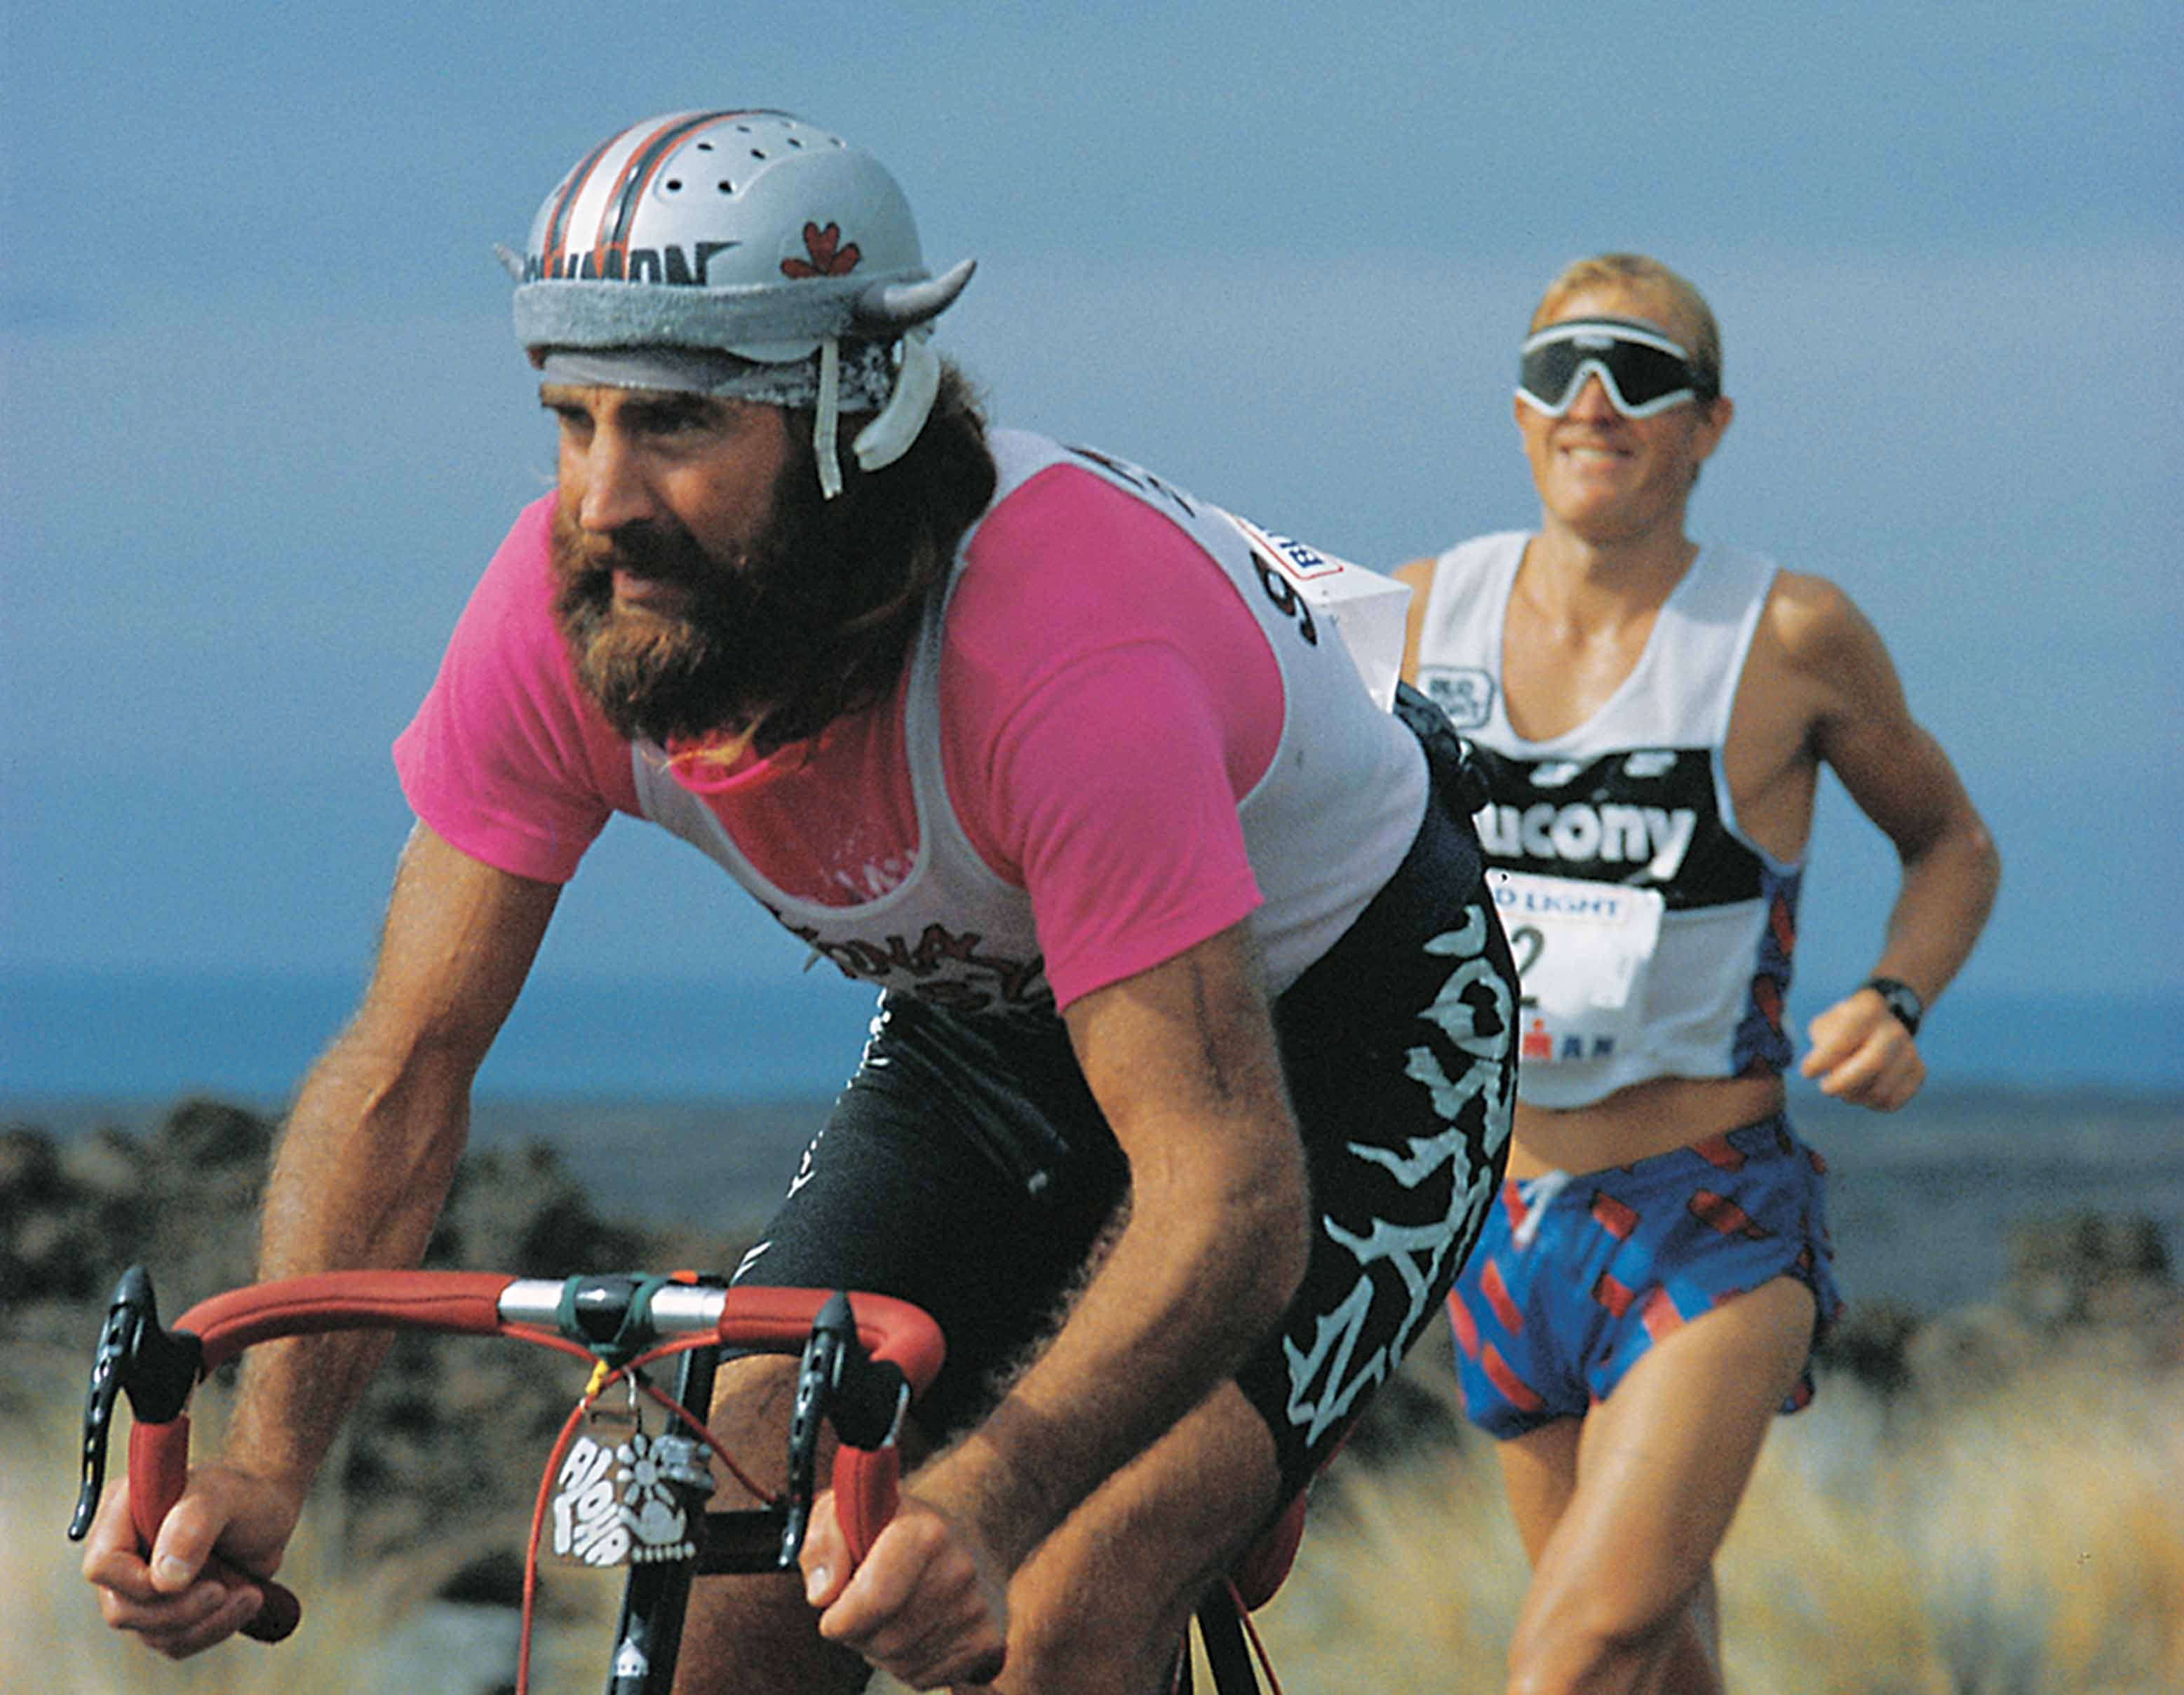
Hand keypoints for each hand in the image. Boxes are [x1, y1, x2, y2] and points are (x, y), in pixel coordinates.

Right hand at [80, 1463, 299, 1658]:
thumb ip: (193, 1525)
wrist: (270, 1510)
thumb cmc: (245, 1492)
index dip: (139, 1583)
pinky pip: (177, 1641)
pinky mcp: (167, 1608)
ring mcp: (143, 1585)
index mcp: (123, 1513)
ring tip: (250, 1593)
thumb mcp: (226, 1495)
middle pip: (122, 1610)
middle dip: (178, 1610)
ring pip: (152, 1633)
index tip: (188, 1576)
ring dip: (204, 1622)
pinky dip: (213, 1628)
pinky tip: (247, 1600)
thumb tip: (165, 1579)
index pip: (103, 1565)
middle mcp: (125, 1553)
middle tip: (222, 1591)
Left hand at [801, 1488, 1008, 1689]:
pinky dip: (912, 1661)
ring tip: (898, 1608)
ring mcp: (978, 1612)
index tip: (835, 1608)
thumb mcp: (849, 1510)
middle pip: (880, 1640)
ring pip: (900, 1664)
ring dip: (884, 1647)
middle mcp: (960, 1572)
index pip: (871, 1602)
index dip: (840, 1616)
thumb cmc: (897, 1522)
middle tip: (869, 1600)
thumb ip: (823, 1543)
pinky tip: (921, 1627)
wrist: (969, 1530)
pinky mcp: (989, 1644)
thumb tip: (823, 1596)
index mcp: (926, 1533)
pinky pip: (925, 1678)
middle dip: (860, 1630)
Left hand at [1799, 987, 1925, 1109]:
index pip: (1845, 1038)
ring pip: (1882, 1089)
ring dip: (1855, 1096)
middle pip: (1874, 1063)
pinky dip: (1871, 1104)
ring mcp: (1910, 1052)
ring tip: (1843, 1089)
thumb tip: (1828, 1068)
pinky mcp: (1918, 1073)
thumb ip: (1822, 1043)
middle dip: (1843, 1083)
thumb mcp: (1826, 1024)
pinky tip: (1861, 1093)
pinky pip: (1892, 1101)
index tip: (1806, 1072)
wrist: (1880, 1024)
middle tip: (1825, 1088)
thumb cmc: (1842, 1028)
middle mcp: (1894, 1030)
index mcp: (1868, 1010)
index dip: (1822, 1060)